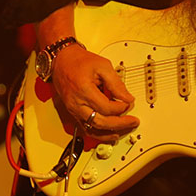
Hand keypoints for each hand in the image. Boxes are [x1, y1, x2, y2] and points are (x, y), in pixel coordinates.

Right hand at [38, 5, 137, 140]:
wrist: (62, 61)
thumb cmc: (79, 62)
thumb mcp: (102, 66)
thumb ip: (116, 83)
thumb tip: (127, 97)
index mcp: (83, 90)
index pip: (106, 107)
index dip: (121, 107)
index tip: (129, 102)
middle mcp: (76, 103)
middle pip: (100, 122)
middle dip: (119, 124)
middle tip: (133, 121)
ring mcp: (73, 110)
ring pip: (93, 130)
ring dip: (110, 133)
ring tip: (124, 131)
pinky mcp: (73, 113)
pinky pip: (86, 129)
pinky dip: (99, 134)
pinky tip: (110, 133)